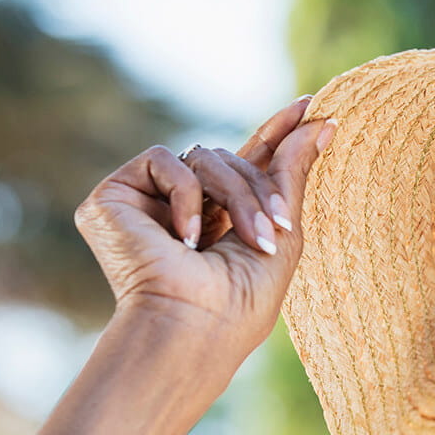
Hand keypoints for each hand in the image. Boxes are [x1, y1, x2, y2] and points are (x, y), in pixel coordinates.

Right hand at [73, 96, 335, 357]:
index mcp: (218, 220)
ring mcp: (145, 202)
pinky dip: (186, 195)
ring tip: (247, 239)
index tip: (309, 105)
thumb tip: (322, 120)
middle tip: (278, 226)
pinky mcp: (113, 198)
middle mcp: (180, 207)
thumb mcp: (281, 231)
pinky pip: (165, 160)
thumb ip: (293, 173)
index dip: (275, 133)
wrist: (195, 329)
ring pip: (204, 156)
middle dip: (261, 188)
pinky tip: (184, 239)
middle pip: (230, 158)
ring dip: (235, 195)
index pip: (245, 162)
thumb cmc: (241, 302)